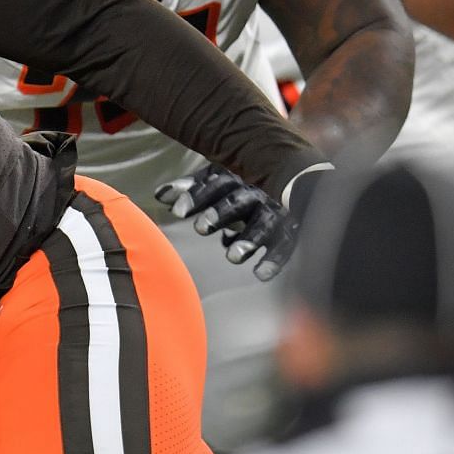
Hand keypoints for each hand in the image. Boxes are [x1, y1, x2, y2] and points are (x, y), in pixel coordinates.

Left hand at [155, 163, 301, 281]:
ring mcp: (275, 211)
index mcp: (236, 179)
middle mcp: (256, 193)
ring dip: (249, 238)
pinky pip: (286, 244)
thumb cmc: (240, 192)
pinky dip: (274, 259)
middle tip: (200, 228)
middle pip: (238, 200)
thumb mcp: (216, 186)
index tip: (178, 211)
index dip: (196, 195)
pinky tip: (261, 274)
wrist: (293, 186)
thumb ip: (190, 190)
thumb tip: (160, 194)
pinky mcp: (292, 230)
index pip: (216, 183)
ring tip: (232, 257)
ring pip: (264, 222)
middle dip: (220, 213)